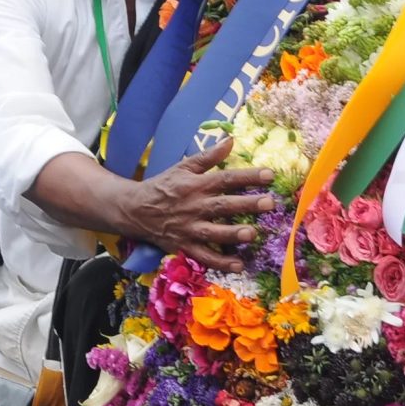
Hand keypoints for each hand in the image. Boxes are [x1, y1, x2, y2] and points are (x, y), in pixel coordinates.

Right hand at [123, 138, 276, 272]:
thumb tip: (231, 139)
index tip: (270, 175)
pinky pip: (204, 256)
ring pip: (214, 233)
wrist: (134, 209)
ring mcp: (189, 228)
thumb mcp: (183, 167)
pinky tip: (239, 265)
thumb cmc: (163, 186)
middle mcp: (194, 206)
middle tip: (269, 203)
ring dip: (233, 234)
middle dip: (246, 204)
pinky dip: (220, 263)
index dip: (248, 176)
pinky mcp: (184, 246)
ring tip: (252, 234)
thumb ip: (208, 156)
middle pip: (223, 205)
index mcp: (196, 185)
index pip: (226, 179)